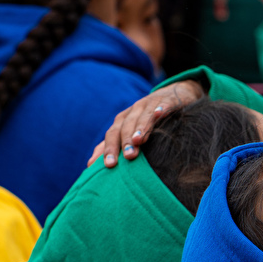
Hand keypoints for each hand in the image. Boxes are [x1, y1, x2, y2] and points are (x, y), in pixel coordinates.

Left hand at [88, 78, 205, 167]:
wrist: (172, 95)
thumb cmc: (148, 119)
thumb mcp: (129, 130)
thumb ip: (111, 146)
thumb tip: (90, 165)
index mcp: (123, 121)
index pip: (112, 135)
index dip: (110, 149)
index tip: (109, 165)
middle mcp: (133, 111)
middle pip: (126, 126)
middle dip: (125, 141)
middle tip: (128, 156)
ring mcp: (150, 104)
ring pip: (143, 117)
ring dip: (140, 127)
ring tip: (138, 141)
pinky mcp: (167, 100)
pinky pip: (163, 104)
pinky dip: (160, 108)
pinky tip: (159, 113)